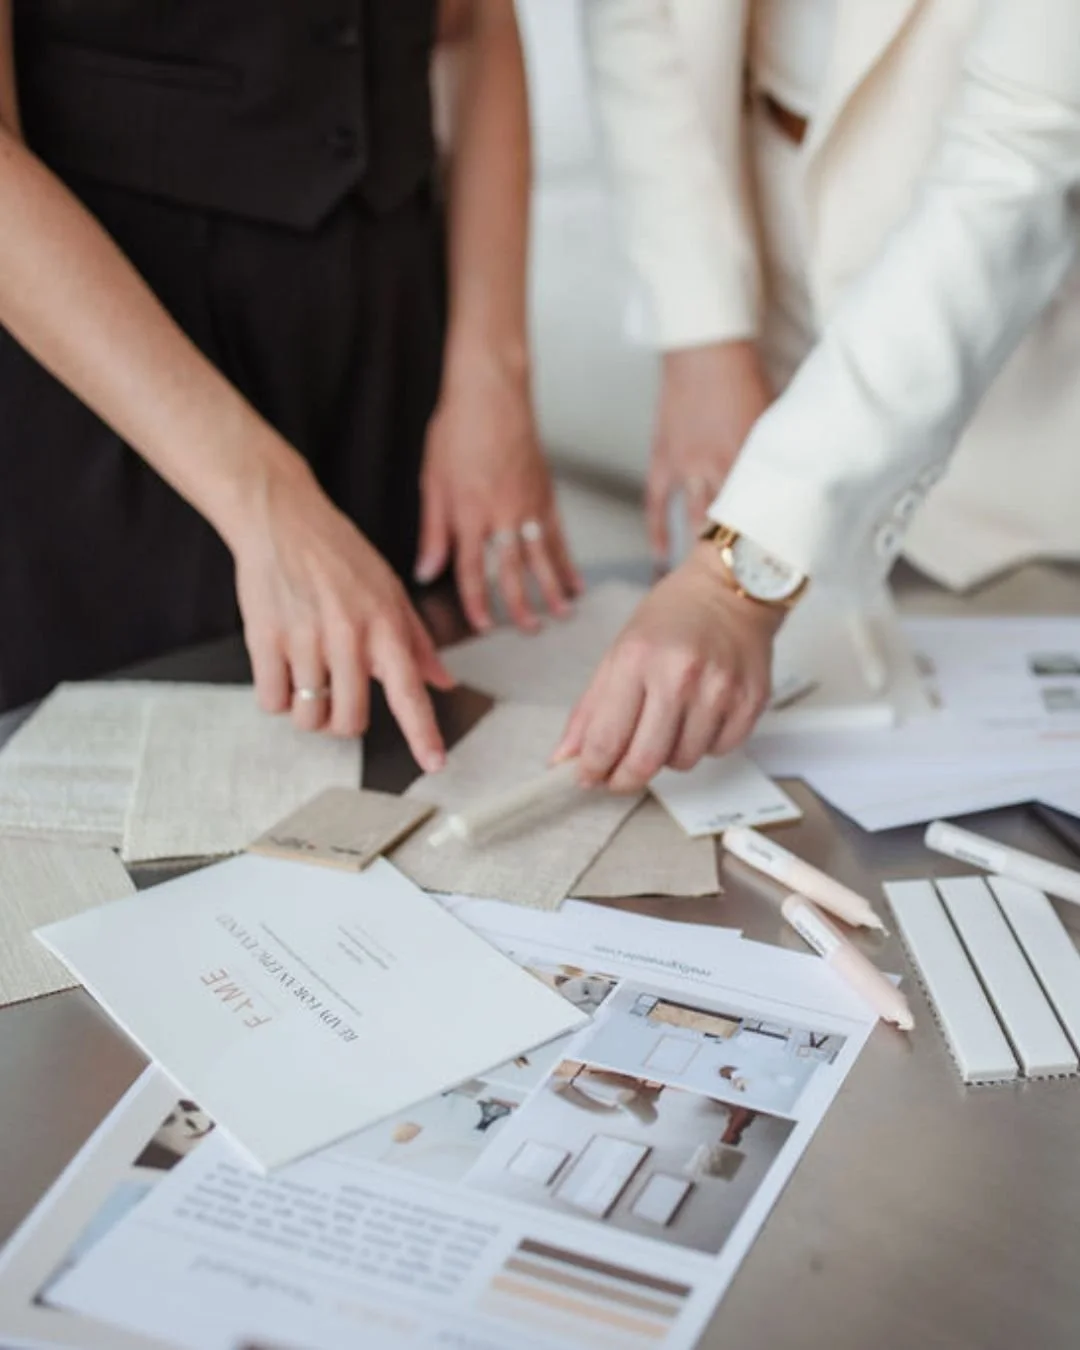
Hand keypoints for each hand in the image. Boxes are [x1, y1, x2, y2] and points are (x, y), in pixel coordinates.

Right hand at [229, 459, 452, 770]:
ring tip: (307, 679)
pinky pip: (271, 701)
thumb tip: (443, 681)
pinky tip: (281, 671)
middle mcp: (348, 635)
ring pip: (308, 717)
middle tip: (337, 698)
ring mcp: (305, 638)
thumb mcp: (390, 590)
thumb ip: (416, 642)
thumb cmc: (339, 554)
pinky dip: (275, 698)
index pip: (409, 691)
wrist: (282, 518)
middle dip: (343, 723)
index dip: (423, 733)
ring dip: (307, 712)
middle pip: (349, 722)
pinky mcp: (265, 637)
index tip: (435, 764)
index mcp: (385, 625)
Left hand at [415, 362, 581, 632]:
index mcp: (470, 515)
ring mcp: (529, 506)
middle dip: (520, 605)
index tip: (483, 624)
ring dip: (552, 590)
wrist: (492, 393)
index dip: (477, 601)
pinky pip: (559, 535)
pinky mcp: (546, 494)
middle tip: (529, 630)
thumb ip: (433, 532)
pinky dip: (568, 560)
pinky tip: (575, 579)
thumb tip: (425, 570)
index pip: (472, 570)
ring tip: (561, 614)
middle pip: (513, 571)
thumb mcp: (433, 482)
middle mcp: (503, 516)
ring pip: (542, 557)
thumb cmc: (458, 430)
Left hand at [553, 543, 781, 791]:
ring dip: (668, 756)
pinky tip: (700, 716)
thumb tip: (565, 758)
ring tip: (668, 724)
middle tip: (619, 777)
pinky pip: (718, 751)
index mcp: (637, 659)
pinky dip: (704, 744)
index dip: (593, 769)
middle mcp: (680, 676)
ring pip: (683, 761)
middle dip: (625, 779)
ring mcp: (720, 691)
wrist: (732, 590)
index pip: (607, 738)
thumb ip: (591, 708)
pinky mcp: (750, 702)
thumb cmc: (672, 617)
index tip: (588, 778)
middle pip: (645, 761)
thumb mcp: (620, 650)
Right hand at [649, 340, 771, 562]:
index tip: (785, 570)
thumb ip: (782, 453)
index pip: (765, 509)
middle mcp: (720, 465)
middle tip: (749, 584)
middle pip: (732, 522)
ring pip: (696, 519)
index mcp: (753, 456)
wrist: (705, 350)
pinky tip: (661, 556)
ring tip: (707, 580)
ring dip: (702, 551)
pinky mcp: (664, 460)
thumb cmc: (745, 377)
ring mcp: (688, 466)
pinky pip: (658, 504)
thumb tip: (803, 478)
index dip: (774, 541)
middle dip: (741, 554)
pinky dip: (659, 531)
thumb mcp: (773, 419)